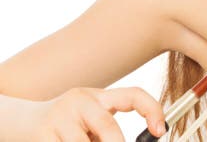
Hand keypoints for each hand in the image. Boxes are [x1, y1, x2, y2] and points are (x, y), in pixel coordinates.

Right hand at [23, 87, 164, 141]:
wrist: (20, 121)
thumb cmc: (65, 125)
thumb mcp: (89, 121)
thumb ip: (106, 130)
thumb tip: (139, 140)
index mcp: (99, 96)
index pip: (133, 95)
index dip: (152, 110)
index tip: (160, 131)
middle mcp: (80, 100)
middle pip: (109, 127)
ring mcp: (60, 117)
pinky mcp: (42, 134)